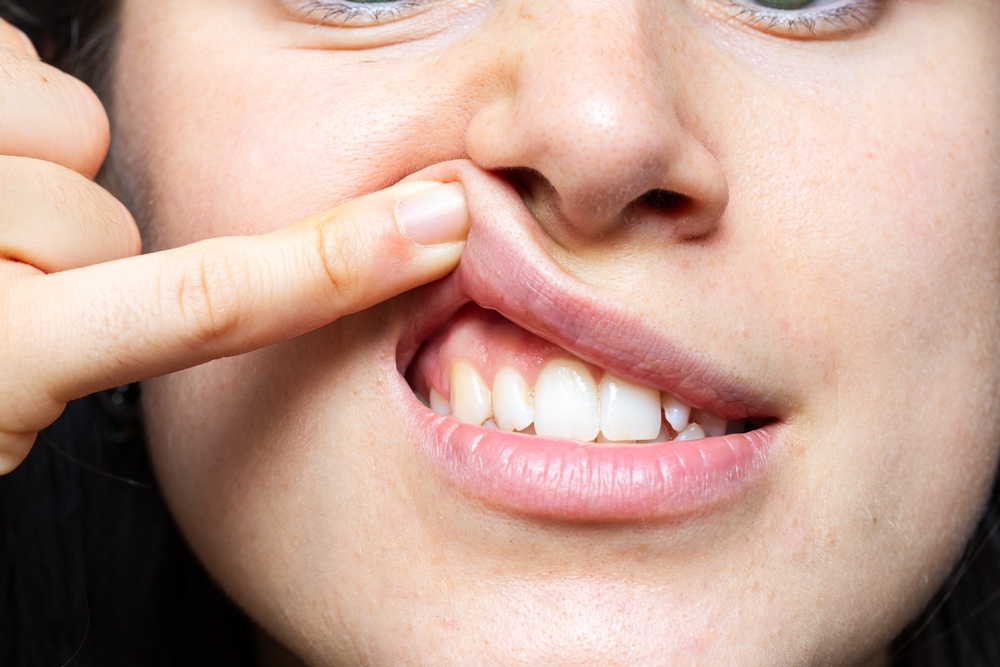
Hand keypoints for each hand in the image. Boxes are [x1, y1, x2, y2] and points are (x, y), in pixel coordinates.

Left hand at [0, 19, 468, 473]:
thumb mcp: (0, 391)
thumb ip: (81, 345)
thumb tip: (197, 295)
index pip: (199, 301)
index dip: (324, 265)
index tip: (426, 231)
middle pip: (111, 213)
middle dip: (69, 247)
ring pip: (62, 133)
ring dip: (26, 172)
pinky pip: (14, 69)